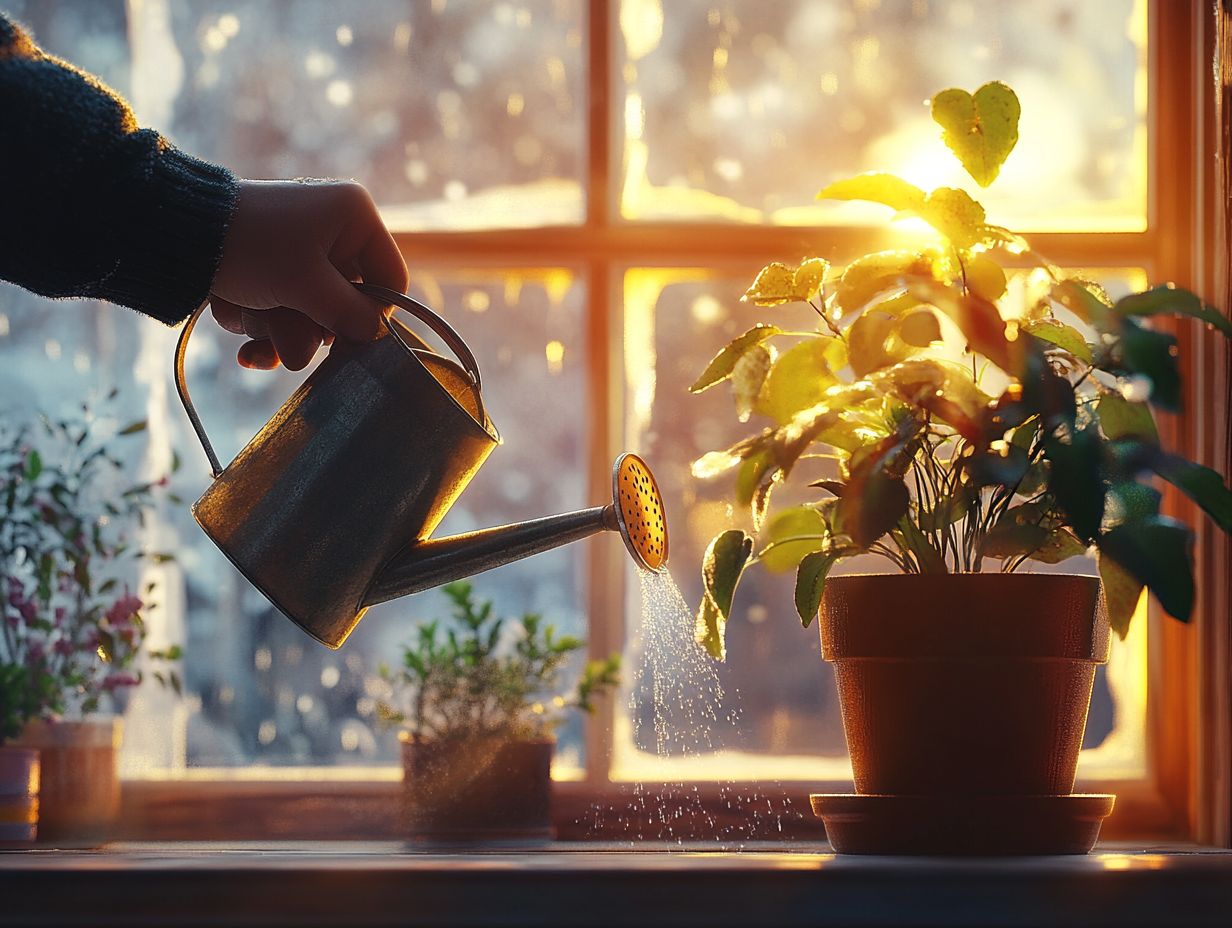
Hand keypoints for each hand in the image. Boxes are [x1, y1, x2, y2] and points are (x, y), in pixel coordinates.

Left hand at [209, 179, 408, 369]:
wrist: (172, 232)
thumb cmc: (249, 247)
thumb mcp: (306, 284)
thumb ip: (348, 314)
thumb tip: (375, 336)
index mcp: (354, 218)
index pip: (390, 280)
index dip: (373, 315)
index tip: (349, 338)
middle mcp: (333, 230)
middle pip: (345, 304)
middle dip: (308, 325)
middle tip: (284, 330)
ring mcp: (300, 251)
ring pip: (308, 314)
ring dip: (276, 326)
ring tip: (247, 312)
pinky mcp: (270, 268)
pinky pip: (281, 310)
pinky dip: (258, 321)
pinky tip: (234, 316)